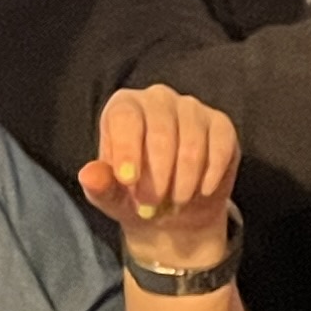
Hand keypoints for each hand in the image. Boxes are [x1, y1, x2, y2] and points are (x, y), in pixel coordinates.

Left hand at [78, 84, 242, 268]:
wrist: (173, 210)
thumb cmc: (134, 196)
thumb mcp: (111, 197)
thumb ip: (100, 185)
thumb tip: (89, 175)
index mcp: (124, 107)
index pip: (126, 117)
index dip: (128, 148)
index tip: (129, 181)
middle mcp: (158, 99)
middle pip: (161, 129)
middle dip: (158, 175)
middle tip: (151, 205)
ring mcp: (192, 109)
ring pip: (192, 140)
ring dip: (184, 180)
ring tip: (175, 202)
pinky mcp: (221, 125)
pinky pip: (221, 145)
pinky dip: (211, 175)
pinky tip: (201, 192)